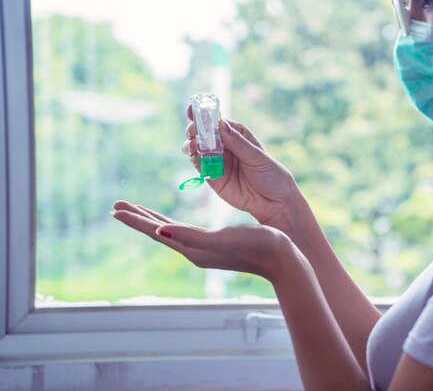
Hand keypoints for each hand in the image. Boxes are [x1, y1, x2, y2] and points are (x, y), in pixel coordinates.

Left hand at [111, 200, 296, 281]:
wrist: (283, 259)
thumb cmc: (257, 247)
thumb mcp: (222, 239)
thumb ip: (191, 236)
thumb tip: (160, 232)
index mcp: (193, 248)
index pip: (156, 231)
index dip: (135, 220)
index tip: (115, 209)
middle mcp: (195, 249)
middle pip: (159, 230)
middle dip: (138, 218)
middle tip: (117, 207)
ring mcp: (205, 248)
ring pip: (171, 230)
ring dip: (153, 220)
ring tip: (139, 212)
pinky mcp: (216, 243)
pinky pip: (186, 230)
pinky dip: (172, 222)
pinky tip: (174, 221)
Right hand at [181, 105, 298, 223]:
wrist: (274, 203)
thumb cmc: (271, 175)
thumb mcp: (256, 157)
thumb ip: (237, 143)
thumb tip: (221, 125)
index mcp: (238, 135)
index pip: (217, 121)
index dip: (204, 114)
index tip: (193, 110)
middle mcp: (225, 146)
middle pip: (203, 133)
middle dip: (195, 130)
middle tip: (193, 132)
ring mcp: (217, 161)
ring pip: (197, 148)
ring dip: (191, 144)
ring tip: (194, 145)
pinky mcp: (212, 177)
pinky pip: (198, 165)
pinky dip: (193, 159)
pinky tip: (194, 156)